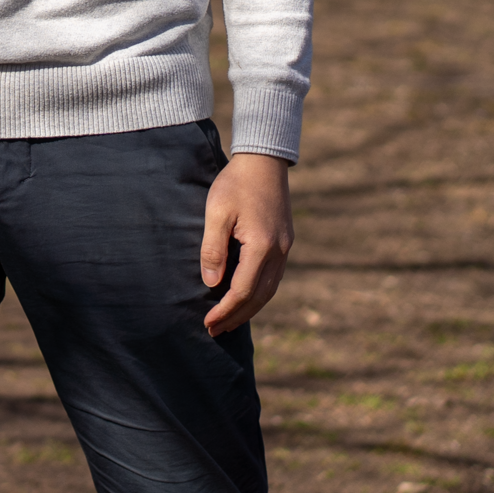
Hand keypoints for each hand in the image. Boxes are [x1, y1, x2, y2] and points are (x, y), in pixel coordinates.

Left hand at [201, 151, 293, 336]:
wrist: (264, 161)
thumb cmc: (235, 184)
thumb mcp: (216, 212)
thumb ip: (213, 248)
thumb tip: (211, 283)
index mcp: (262, 246)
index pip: (242, 291)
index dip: (224, 310)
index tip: (208, 322)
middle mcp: (279, 253)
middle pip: (259, 297)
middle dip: (236, 316)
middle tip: (214, 331)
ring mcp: (285, 249)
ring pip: (269, 291)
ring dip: (248, 309)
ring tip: (228, 321)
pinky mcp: (285, 243)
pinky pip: (273, 278)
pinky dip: (258, 294)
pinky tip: (244, 298)